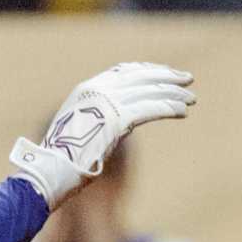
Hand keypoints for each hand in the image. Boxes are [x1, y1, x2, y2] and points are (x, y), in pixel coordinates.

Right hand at [9, 62, 195, 207]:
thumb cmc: (60, 161)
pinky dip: (169, 108)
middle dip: (166, 76)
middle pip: (140, 76)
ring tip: (191, 99)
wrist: (50, 171)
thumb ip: (96, 121)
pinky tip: (182, 112)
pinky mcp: (117, 119)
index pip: (122, 71)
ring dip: (174, 94)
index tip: (164, 74)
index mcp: (85, 90)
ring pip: (149, 91)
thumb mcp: (77, 132)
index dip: (146, 70)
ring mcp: (106, 103)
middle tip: (187, 80)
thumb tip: (114, 128)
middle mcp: (96, 90)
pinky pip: (150, 109)